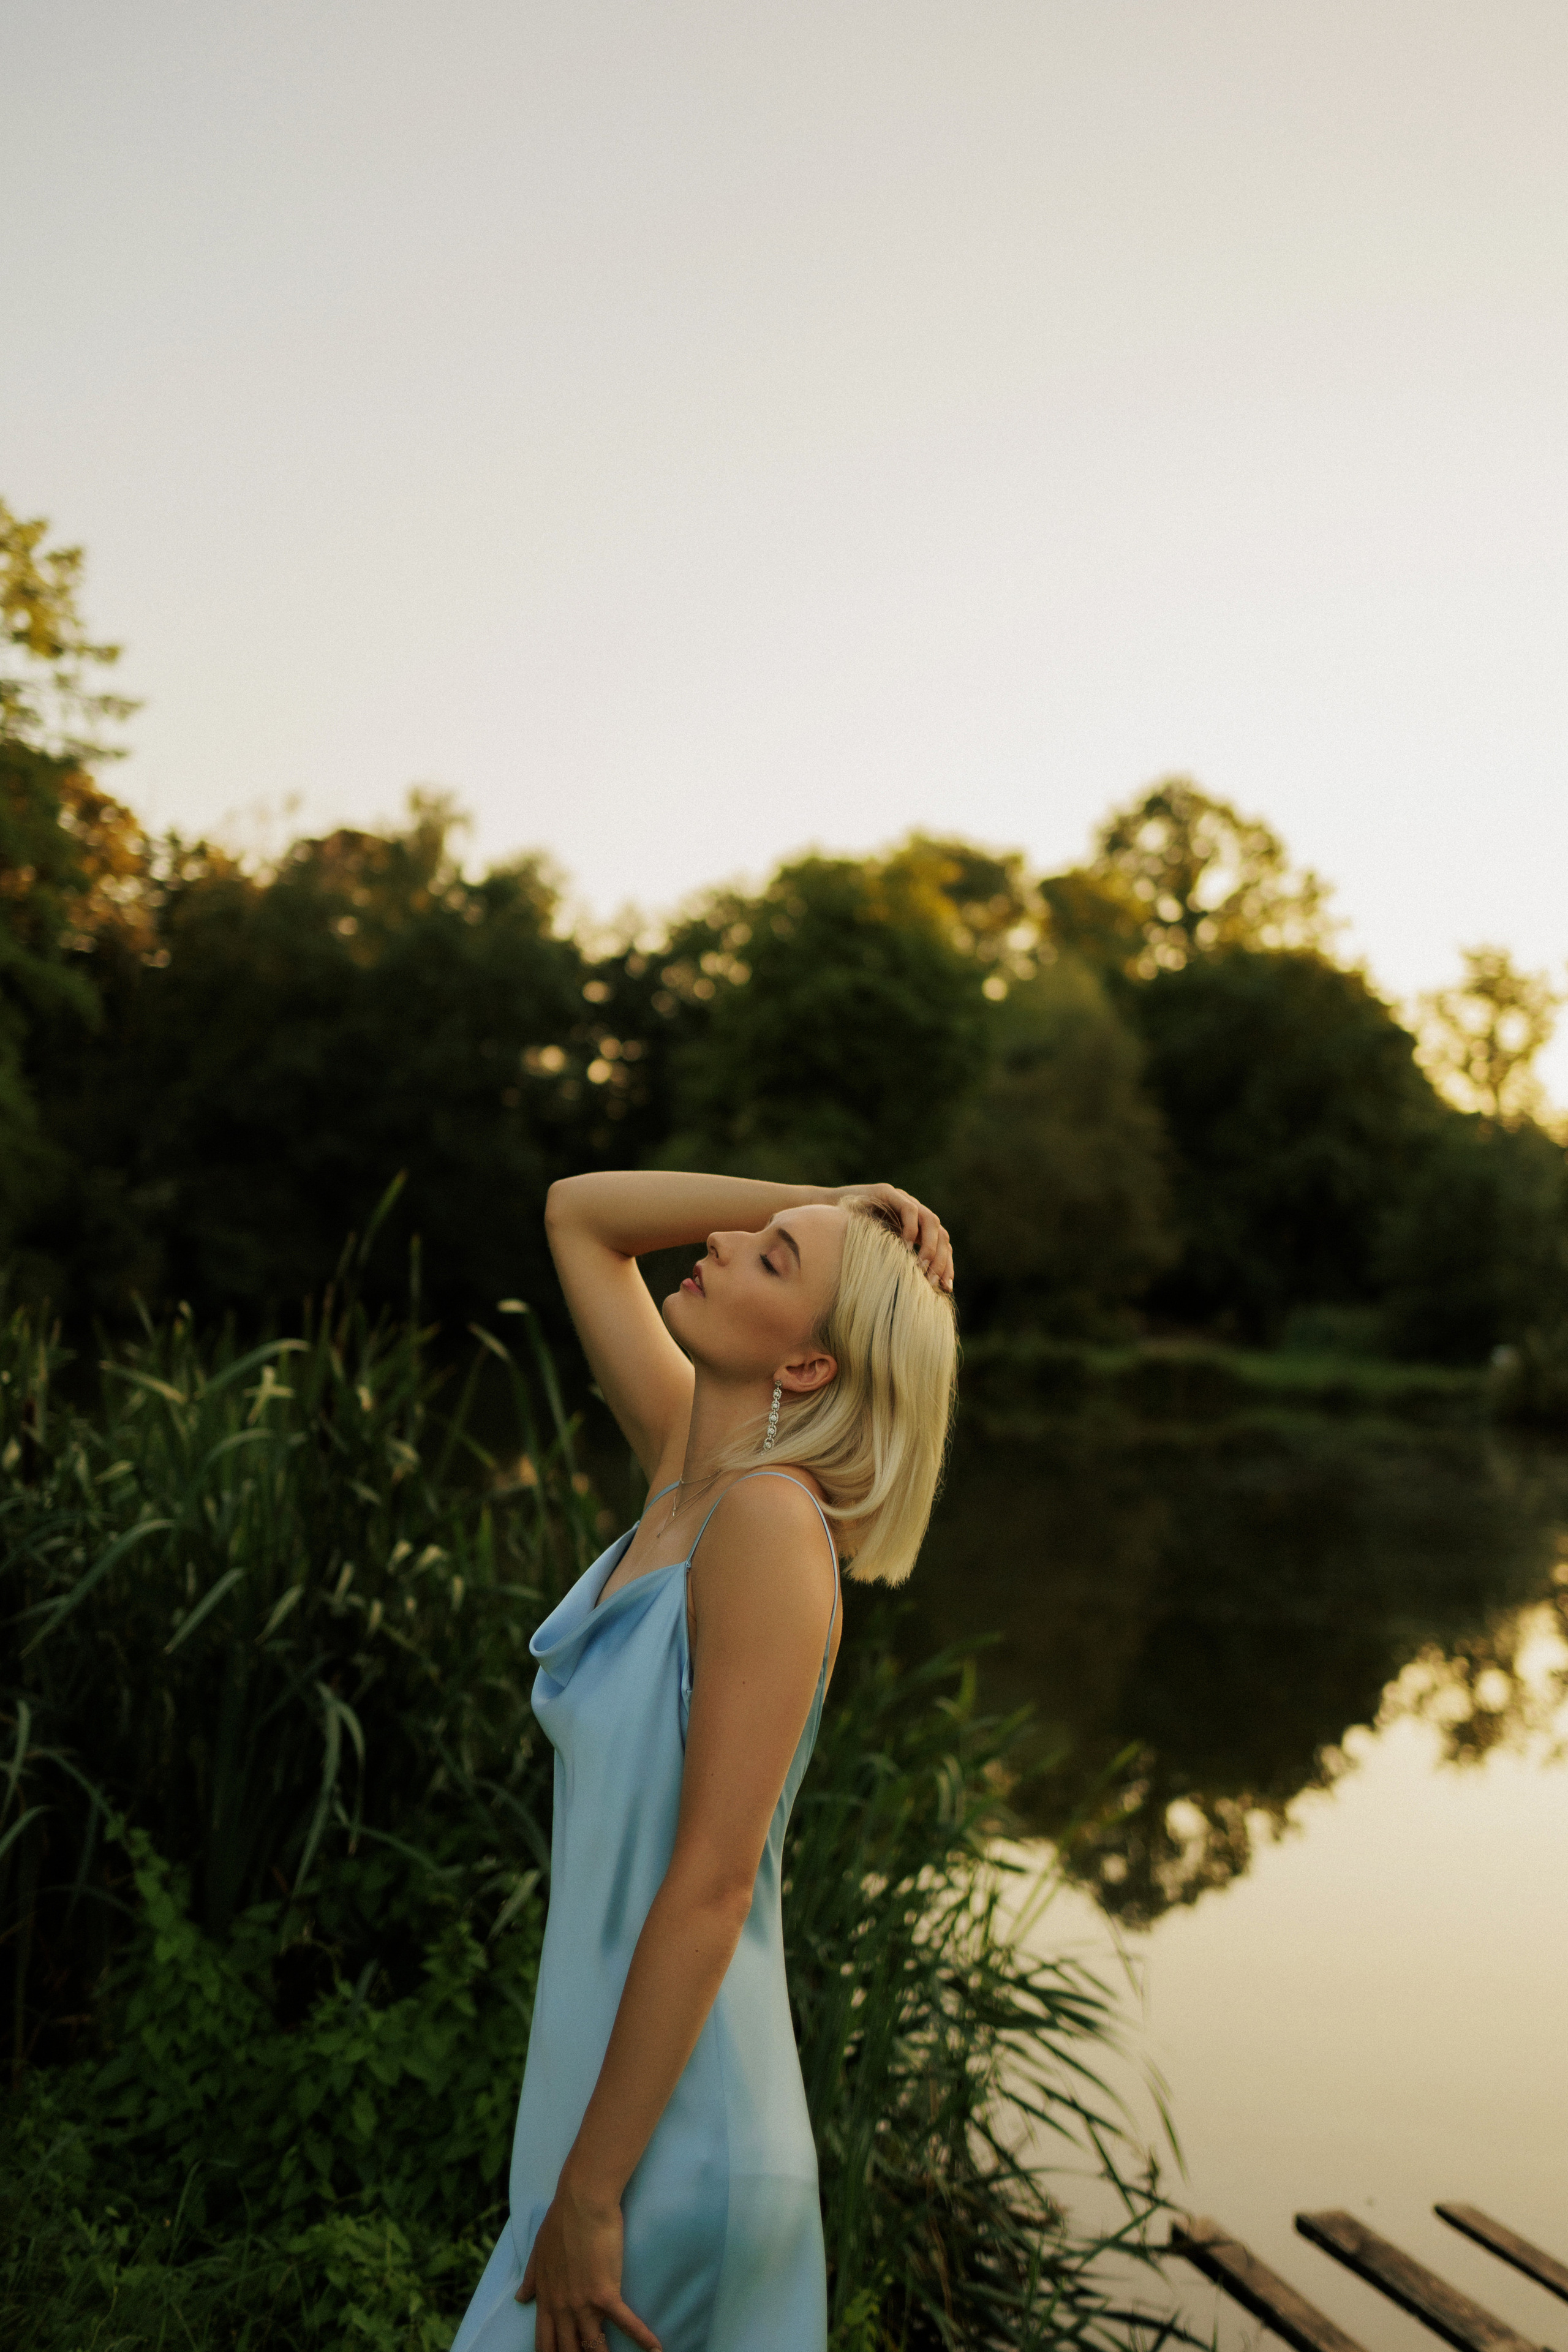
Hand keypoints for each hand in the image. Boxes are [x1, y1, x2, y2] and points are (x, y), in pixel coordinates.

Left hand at [516, 2173, 660, 2351]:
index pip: (545, 2343)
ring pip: (594, 2346)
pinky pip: (627, 2324)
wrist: (582, 2202)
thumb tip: (521, 2299)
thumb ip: (531, 2280)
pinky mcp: (606, 2293)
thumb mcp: (538, 2254)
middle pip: (568, 2351)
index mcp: (546, 2300)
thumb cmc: (560, 2222)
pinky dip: (643, 2338)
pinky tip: (655, 2349)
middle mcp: (562, 2308)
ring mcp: (583, 2303)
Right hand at [836, 1184, 953, 1291]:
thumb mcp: (876, 1255)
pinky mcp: (887, 1192)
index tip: (946, 1288)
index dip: (946, 1265)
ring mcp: (901, 1199)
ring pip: (931, 1220)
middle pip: (941, 1233)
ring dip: (929, 1246)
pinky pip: (909, 1209)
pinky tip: (904, 1245)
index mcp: (913, 1227)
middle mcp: (912, 1212)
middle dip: (941, 1260)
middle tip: (933, 1282)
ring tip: (921, 1266)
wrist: (820, 1214)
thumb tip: (913, 1295)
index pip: (941, 1244)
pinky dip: (911, 1228)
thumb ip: (895, 1264)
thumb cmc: (845, 1239)